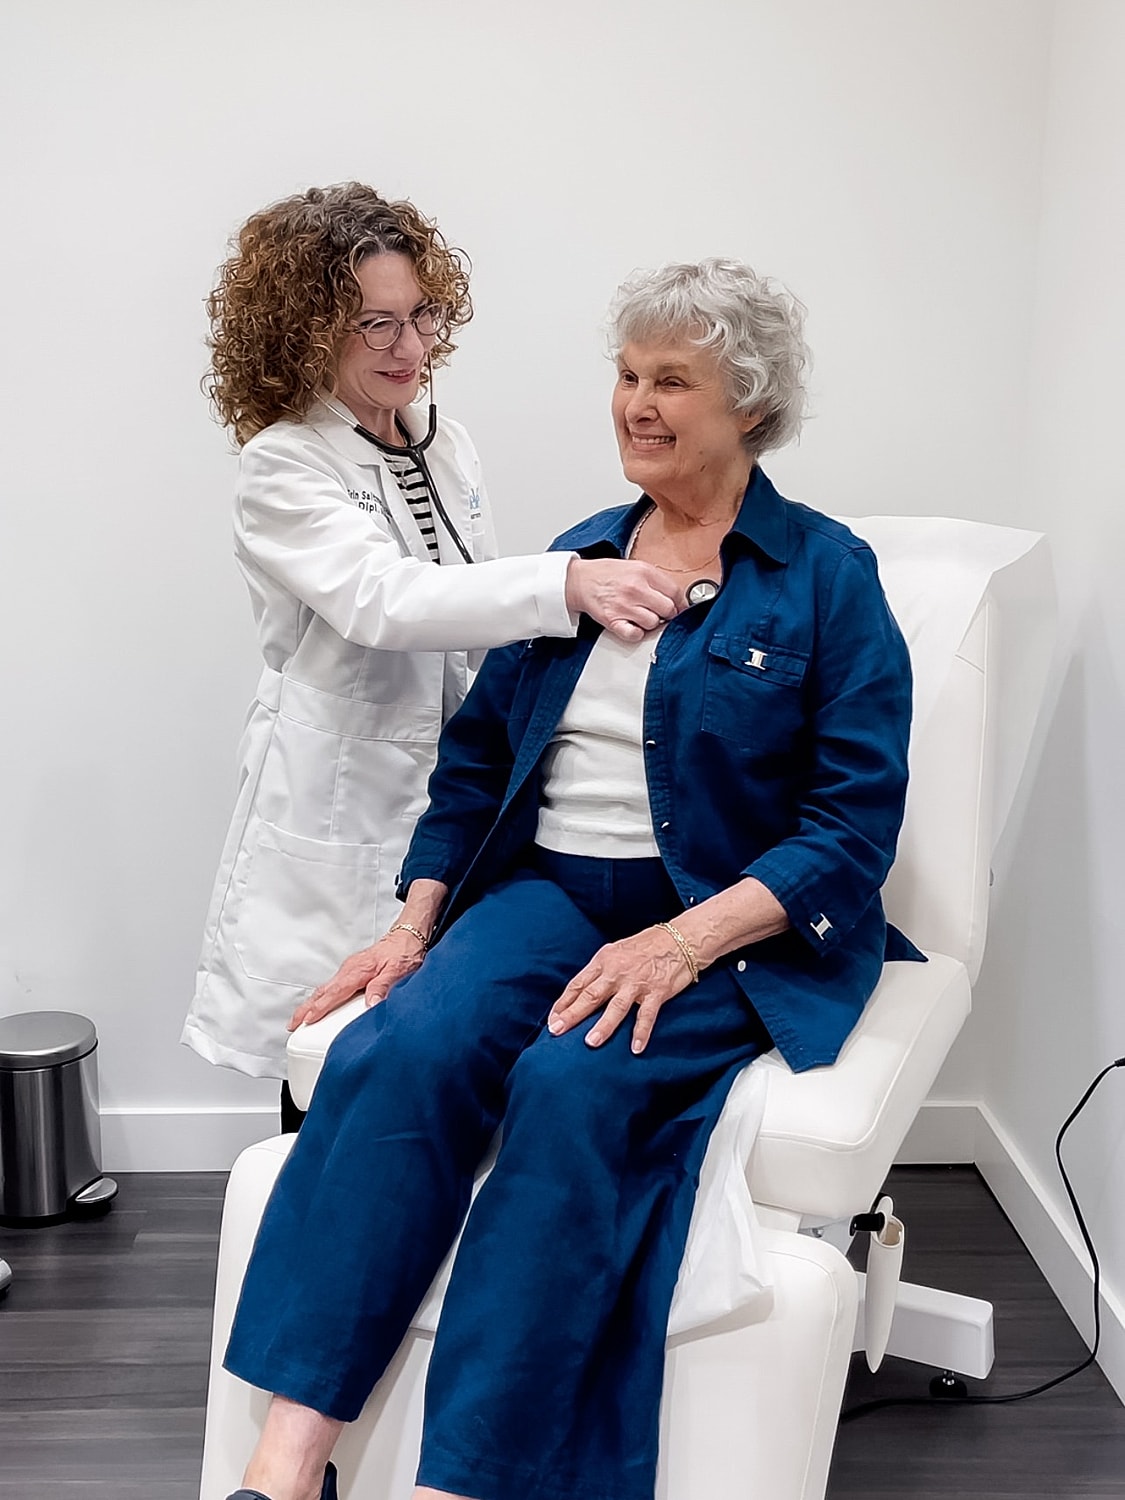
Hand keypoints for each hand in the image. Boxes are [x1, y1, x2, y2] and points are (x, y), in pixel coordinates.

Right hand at [287, 930, 425, 1029]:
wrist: (408, 936)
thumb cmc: (404, 952)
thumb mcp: (398, 971)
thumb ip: (383, 986)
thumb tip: (371, 1003)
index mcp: (357, 971)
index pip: (333, 993)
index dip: (319, 1008)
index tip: (306, 1020)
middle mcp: (350, 969)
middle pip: (322, 991)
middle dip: (306, 1008)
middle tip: (293, 1024)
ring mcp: (350, 969)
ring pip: (325, 988)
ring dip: (312, 1003)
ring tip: (302, 1017)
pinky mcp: (353, 971)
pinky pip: (333, 985)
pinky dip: (323, 996)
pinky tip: (321, 1003)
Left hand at [546, 926, 694, 1053]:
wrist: (680, 939)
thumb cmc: (645, 947)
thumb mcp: (616, 952)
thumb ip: (600, 972)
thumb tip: (581, 993)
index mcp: (604, 961)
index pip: (578, 984)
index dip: (563, 1002)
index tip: (552, 1018)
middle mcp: (617, 972)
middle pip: (590, 995)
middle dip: (572, 1014)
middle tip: (556, 1030)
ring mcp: (637, 983)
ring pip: (616, 1006)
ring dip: (603, 1025)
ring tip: (590, 1042)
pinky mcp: (657, 991)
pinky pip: (646, 1015)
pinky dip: (641, 1032)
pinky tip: (635, 1048)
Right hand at [565, 558, 682, 642]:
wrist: (581, 580)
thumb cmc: (608, 574)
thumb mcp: (635, 566)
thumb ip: (656, 580)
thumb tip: (677, 597)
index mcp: (644, 572)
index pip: (675, 592)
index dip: (680, 602)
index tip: (678, 607)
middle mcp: (635, 588)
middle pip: (668, 609)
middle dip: (667, 613)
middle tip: (659, 611)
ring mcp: (624, 606)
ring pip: (653, 623)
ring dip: (651, 623)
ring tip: (642, 616)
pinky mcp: (612, 620)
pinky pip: (635, 634)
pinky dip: (637, 633)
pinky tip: (633, 625)